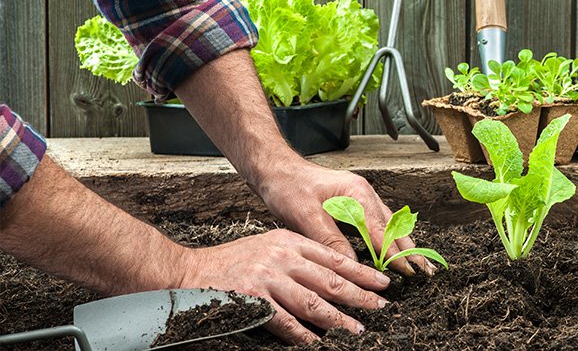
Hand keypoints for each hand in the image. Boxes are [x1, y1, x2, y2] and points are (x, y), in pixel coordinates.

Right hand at [180, 228, 389, 343]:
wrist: (191, 271)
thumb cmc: (233, 261)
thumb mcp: (270, 246)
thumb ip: (299, 258)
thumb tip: (333, 277)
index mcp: (290, 241)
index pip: (334, 257)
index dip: (361, 271)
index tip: (382, 283)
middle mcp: (282, 257)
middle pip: (330, 279)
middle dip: (359, 295)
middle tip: (381, 307)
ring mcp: (268, 278)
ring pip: (313, 302)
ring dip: (338, 319)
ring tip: (357, 330)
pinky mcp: (253, 300)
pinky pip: (285, 322)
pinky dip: (303, 334)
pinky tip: (317, 342)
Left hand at [258, 158, 436, 275]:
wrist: (276, 170)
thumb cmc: (288, 187)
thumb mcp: (305, 216)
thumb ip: (330, 240)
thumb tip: (351, 265)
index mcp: (357, 193)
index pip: (381, 230)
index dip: (395, 254)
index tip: (408, 272)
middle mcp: (364, 194)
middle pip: (393, 226)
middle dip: (409, 249)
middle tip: (425, 272)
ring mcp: (360, 198)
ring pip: (389, 225)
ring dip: (402, 245)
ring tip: (417, 265)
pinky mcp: (353, 204)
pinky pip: (377, 224)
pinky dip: (388, 239)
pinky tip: (393, 251)